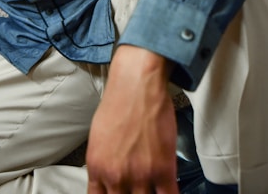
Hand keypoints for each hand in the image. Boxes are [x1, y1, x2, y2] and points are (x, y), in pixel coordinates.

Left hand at [86, 45, 178, 192]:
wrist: (136, 85)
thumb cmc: (118, 103)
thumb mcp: (99, 137)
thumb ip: (104, 164)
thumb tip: (110, 179)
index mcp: (97, 168)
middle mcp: (116, 176)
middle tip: (137, 190)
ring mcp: (140, 176)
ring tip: (153, 189)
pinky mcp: (163, 170)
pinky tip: (169, 191)